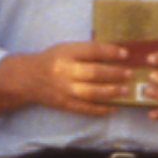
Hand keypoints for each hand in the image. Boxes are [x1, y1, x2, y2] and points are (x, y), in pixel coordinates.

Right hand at [0, 40, 130, 119]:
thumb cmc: (52, 60)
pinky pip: (86, 108)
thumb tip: (116, 53)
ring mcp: (64, 90)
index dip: (110, 52)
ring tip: (125, 90)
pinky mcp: (64, 104)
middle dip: (115, 74)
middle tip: (129, 74)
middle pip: (95, 73)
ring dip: (112, 92)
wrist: (28, 78)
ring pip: (93, 92)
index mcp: (66, 53)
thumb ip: (86, 51)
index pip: (92, 50)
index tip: (125, 53)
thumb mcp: (66, 49)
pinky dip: (101, 109)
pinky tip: (113, 107)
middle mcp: (65, 71)